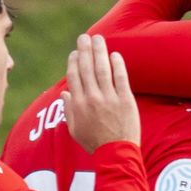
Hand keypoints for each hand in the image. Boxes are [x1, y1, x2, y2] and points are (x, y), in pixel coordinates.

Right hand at [62, 34, 140, 151]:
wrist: (115, 154)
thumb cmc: (94, 143)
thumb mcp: (75, 130)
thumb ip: (69, 110)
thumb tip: (65, 93)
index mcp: (78, 105)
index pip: (74, 76)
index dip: (74, 62)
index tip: (76, 52)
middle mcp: (91, 98)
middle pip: (87, 68)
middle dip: (85, 50)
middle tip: (84, 37)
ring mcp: (109, 98)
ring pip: (102, 69)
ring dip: (99, 51)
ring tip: (98, 38)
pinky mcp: (125, 100)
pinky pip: (120, 78)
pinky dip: (117, 65)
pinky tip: (114, 54)